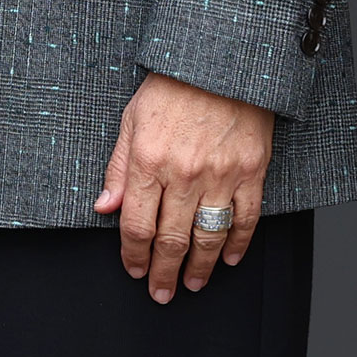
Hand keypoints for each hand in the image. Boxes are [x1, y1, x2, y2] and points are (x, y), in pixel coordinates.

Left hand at [96, 71, 273, 302]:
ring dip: (201, 267)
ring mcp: (221, 176)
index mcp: (148, 161)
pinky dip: (238, 243)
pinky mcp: (251, 172)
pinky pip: (246, 218)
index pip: (137, 223)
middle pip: (172, 238)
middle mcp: (184, 174)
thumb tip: (104, 207)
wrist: (219, 64)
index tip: (133, 270)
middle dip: (163, 271)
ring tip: (192, 284)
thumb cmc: (170, 88)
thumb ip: (119, 168)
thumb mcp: (130, 121)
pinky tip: (229, 259)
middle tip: (160, 293)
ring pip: (209, 236)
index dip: (133, 253)